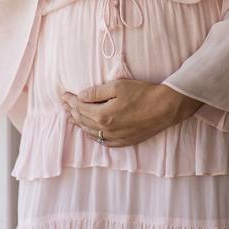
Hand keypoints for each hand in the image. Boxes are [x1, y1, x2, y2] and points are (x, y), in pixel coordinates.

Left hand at [61, 79, 202, 146]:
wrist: (165, 108)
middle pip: (82, 121)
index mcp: (102, 115)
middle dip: (72, 112)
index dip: (70, 101)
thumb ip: (96, 92)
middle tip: (65, 104)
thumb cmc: (142, 93)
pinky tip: (90, 131)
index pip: (80, 108)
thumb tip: (81, 96)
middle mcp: (106, 130)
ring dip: (79, 124)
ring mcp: (115, 138)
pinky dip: (93, 135)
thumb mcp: (117, 86)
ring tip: (72, 117)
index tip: (64, 95)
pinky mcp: (123, 142)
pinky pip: (102, 142)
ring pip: (91, 133)